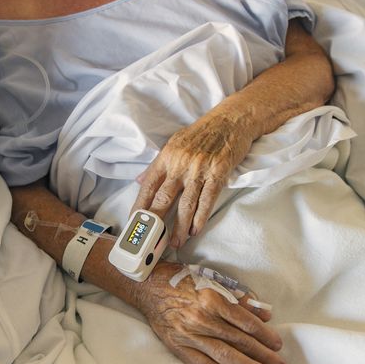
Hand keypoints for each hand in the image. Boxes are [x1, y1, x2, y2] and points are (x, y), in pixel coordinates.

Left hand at [131, 108, 254, 247]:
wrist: (231, 120)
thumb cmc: (202, 132)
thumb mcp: (175, 143)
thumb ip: (157, 165)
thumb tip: (140, 180)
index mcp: (166, 157)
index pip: (148, 186)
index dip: (140, 206)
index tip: (134, 222)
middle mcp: (179, 164)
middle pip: (164, 198)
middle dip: (157, 222)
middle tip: (152, 240)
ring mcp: (199, 170)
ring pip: (186, 204)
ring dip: (180, 227)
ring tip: (176, 242)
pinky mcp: (217, 174)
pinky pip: (207, 200)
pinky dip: (201, 217)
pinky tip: (195, 230)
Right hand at [136, 262, 285, 363]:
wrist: (148, 286)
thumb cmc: (182, 280)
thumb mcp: (212, 280)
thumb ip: (239, 297)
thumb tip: (264, 313)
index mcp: (211, 298)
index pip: (245, 322)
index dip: (264, 335)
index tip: (277, 344)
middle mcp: (201, 318)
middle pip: (238, 341)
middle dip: (262, 356)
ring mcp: (189, 334)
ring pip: (224, 355)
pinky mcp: (178, 345)